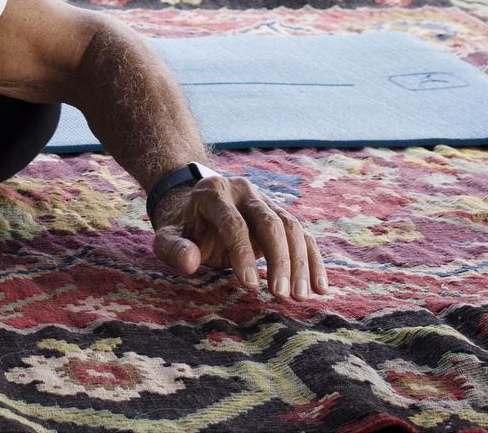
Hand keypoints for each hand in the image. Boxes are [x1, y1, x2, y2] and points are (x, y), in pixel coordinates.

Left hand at [151, 171, 327, 301]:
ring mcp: (265, 200)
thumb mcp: (167, 236)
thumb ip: (174, 248)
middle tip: (281, 295)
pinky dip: (313, 261)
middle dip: (279, 259)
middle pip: (269, 221)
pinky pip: (303, 235)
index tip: (251, 287)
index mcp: (213, 193)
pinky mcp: (279, 214)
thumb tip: (190, 262)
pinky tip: (320, 288)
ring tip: (300, 297)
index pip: (233, 222)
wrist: (193, 203)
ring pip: (291, 226)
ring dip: (300, 263)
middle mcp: (244, 191)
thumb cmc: (181, 226)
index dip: (243, 254)